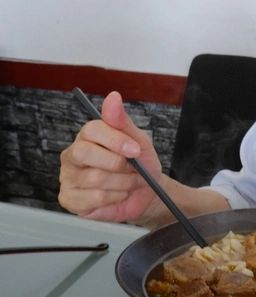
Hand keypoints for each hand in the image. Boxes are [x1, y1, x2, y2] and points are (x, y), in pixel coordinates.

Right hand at [59, 91, 162, 223]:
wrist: (146, 193)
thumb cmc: (140, 164)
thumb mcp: (138, 140)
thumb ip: (122, 121)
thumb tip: (113, 97)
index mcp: (88, 136)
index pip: (91, 130)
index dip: (116, 141)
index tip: (135, 151)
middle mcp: (73, 155)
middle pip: (85, 153)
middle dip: (117, 164)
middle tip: (133, 169)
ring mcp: (68, 177)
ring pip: (94, 179)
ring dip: (122, 183)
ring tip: (129, 183)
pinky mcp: (70, 199)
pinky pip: (94, 198)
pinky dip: (114, 198)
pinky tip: (118, 195)